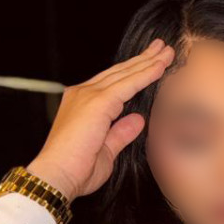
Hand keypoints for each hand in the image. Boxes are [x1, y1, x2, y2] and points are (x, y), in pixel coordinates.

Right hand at [25, 37, 175, 201]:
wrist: (57, 176)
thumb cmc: (77, 170)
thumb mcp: (106, 151)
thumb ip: (120, 134)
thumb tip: (137, 120)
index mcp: (83, 104)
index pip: (113, 83)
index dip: (134, 72)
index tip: (152, 63)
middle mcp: (83, 94)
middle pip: (119, 72)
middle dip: (143, 59)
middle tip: (162, 47)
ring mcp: (88, 96)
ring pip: (125, 74)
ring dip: (148, 62)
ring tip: (166, 51)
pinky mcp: (97, 103)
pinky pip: (128, 84)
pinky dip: (145, 75)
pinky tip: (160, 66)